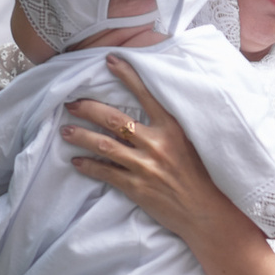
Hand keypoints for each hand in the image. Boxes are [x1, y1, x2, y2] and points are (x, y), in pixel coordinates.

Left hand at [62, 56, 244, 249]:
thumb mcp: (193, 142)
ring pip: (105, 145)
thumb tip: (149, 109)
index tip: (109, 61)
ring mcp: (146, 167)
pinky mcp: (138, 188)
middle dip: (89, 109)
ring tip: (66, 130)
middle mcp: (157, 144)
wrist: (207, 213)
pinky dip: (89, 166)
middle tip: (71, 104)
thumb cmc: (203, 176)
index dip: (126, 76)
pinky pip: (106, 173)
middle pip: (115, 120)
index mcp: (173, 128)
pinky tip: (77, 161)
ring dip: (82, 137)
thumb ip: (171, 126)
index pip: (146, 94)